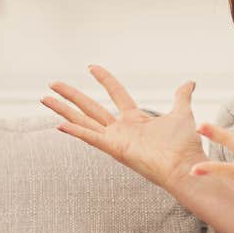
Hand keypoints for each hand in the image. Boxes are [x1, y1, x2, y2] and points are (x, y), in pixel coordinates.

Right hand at [41, 65, 202, 190]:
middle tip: (51, 84)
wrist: (187, 166)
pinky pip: (91, 138)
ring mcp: (115, 140)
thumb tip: (189, 82)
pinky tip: (59, 125)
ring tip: (44, 98)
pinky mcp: (115, 149)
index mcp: (135, 119)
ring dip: (63, 110)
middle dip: (71, 94)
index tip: (91, 66)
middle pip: (90, 107)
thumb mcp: (182, 113)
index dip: (104, 78)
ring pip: (83, 120)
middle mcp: (121, 129)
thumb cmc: (185, 146)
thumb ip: (181, 97)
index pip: (115, 93)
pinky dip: (76, 131)